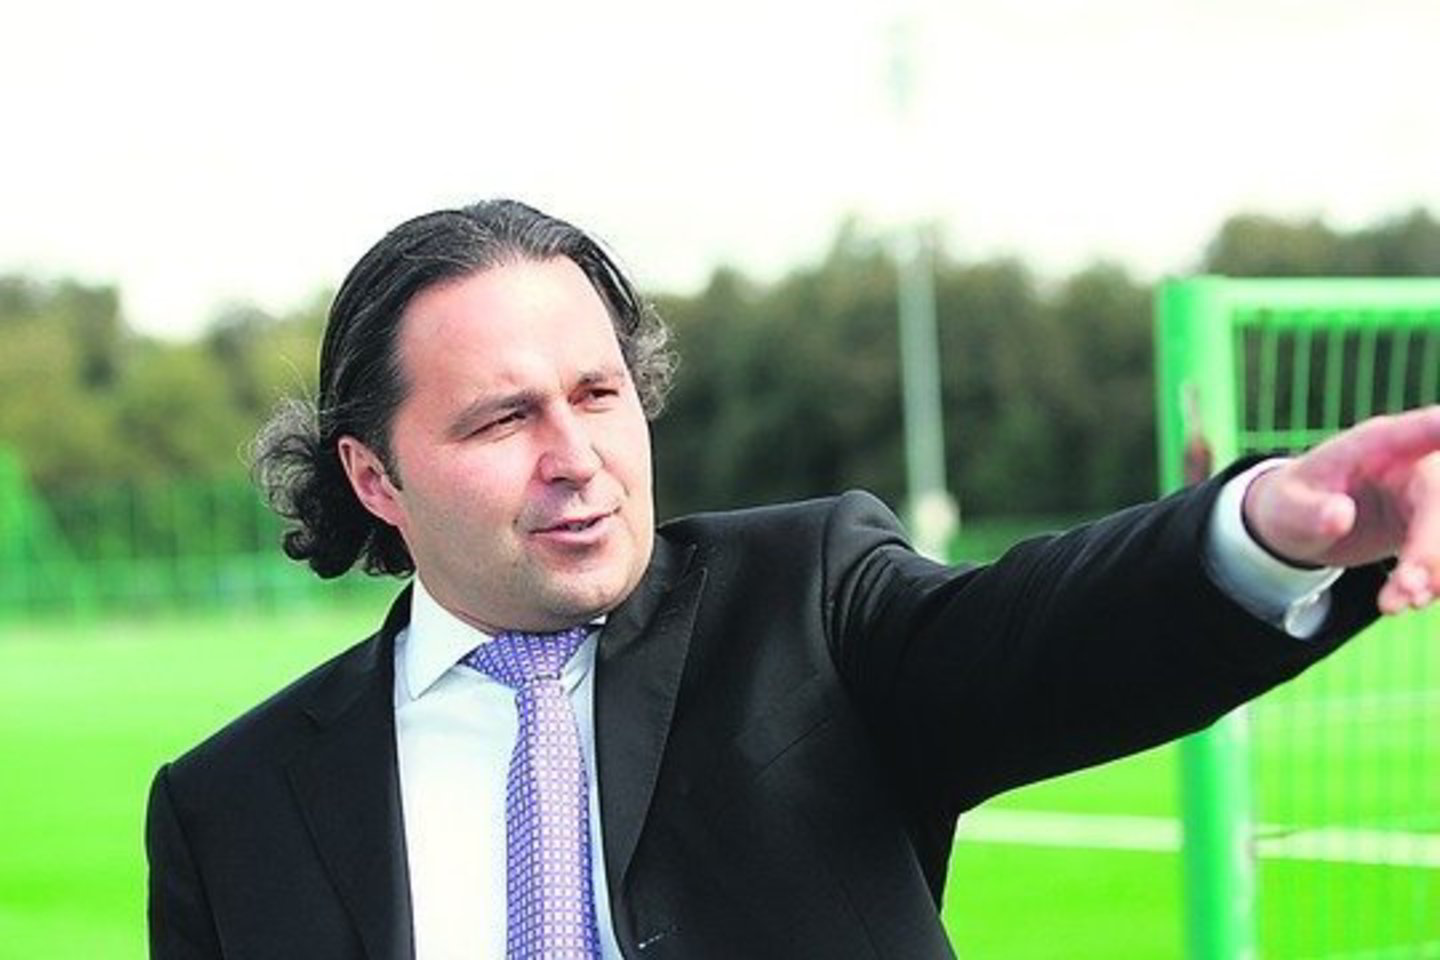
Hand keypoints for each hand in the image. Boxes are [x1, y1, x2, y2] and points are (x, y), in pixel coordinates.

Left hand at [1242, 405, 1439, 613]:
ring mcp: (1425, 495)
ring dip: (1433, 571)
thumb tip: (1339, 515)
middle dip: (1431, 547)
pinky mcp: (1431, 525)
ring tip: (1397, 604)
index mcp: (1373, 445)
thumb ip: (1311, 511)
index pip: (1414, 431)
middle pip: (1437, 497)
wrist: (1302, 524)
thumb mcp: (1287, 507)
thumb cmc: (1292, 503)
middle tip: (1411, 590)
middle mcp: (1410, 464)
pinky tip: (1407, 600)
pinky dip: (1432, 579)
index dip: (1436, 429)